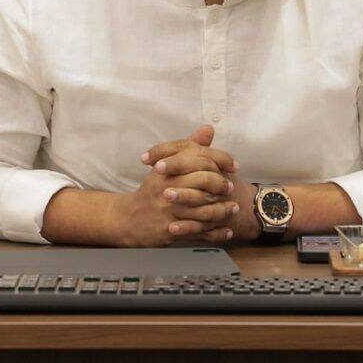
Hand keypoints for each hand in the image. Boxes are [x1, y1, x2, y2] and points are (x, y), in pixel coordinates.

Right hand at [110, 126, 239, 246]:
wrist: (128, 219)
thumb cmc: (152, 191)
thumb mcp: (166, 166)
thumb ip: (189, 148)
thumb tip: (208, 129)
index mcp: (167, 170)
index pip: (199, 159)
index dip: (220, 161)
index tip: (234, 166)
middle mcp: (167, 188)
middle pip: (202, 182)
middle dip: (221, 185)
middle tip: (231, 188)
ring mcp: (168, 210)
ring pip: (203, 210)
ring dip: (222, 210)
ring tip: (234, 209)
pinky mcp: (169, 230)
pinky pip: (198, 232)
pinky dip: (215, 234)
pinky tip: (227, 231)